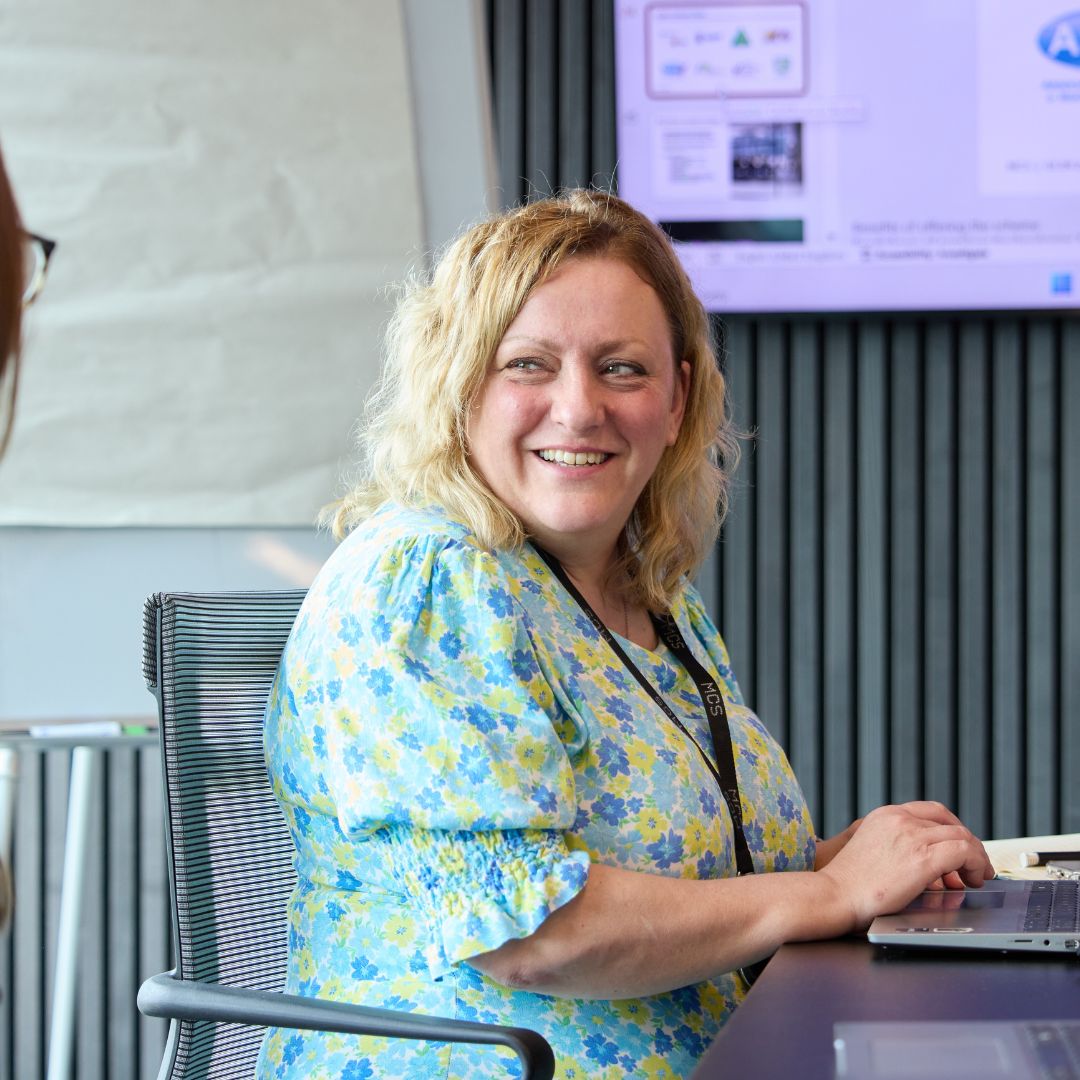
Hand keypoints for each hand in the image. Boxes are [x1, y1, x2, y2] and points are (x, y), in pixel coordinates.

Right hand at [816, 801, 994, 930]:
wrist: (836, 894)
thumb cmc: (850, 883)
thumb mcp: (872, 849)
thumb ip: (897, 845)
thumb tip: (931, 864)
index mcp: (885, 815)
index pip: (932, 811)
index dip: (952, 829)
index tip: (959, 847)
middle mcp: (900, 819)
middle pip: (950, 822)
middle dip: (968, 843)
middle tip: (974, 864)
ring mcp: (911, 835)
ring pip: (962, 836)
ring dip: (976, 857)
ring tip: (977, 875)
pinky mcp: (923, 858)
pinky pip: (964, 852)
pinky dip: (976, 864)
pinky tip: (974, 879)